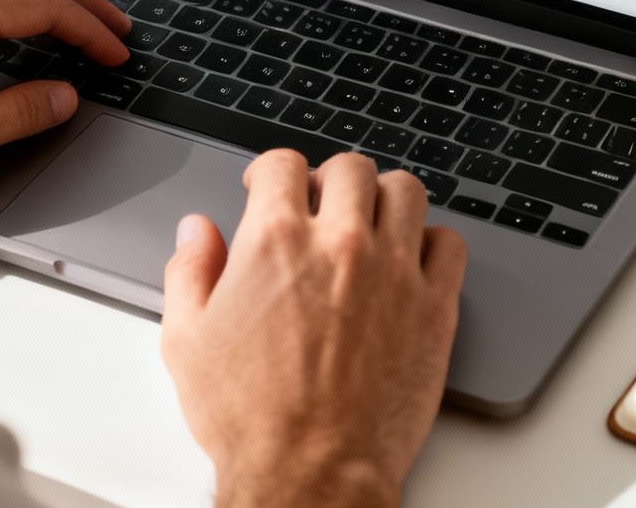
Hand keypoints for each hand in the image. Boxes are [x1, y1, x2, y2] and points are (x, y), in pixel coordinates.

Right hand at [160, 150, 467, 507]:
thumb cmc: (250, 418)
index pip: (283, 163)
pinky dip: (431, 243)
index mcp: (275, 240)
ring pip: (406, 192)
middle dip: (331, 178)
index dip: (272, 172)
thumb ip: (189, 272)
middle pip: (351, 168)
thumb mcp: (187, 340)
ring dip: (385, 199)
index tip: (271, 187)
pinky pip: (449, 244)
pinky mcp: (434, 308)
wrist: (309, 472)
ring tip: (371, 222)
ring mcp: (394, 272)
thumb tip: (197, 232)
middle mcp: (340, 244)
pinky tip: (410, 261)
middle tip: (322, 203)